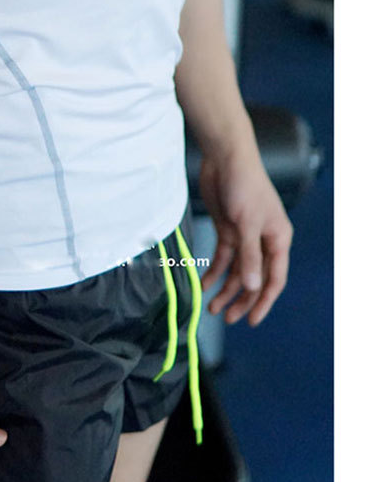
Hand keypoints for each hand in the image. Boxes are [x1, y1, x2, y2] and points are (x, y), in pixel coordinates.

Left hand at [198, 147, 293, 325]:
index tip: (251, 321)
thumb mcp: (246, 224)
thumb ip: (249, 256)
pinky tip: (202, 285)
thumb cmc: (243, 186)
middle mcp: (264, 241)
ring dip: (225, 289)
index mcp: (278, 240)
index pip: (274, 279)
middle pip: (254, 279)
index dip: (263, 301)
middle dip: (241, 299)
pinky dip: (213, 272)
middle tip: (225, 318)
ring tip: (209, 306)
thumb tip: (252, 286)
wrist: (225, 160)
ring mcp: (245, 237)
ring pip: (237, 271)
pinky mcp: (227, 231)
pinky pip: (222, 258)